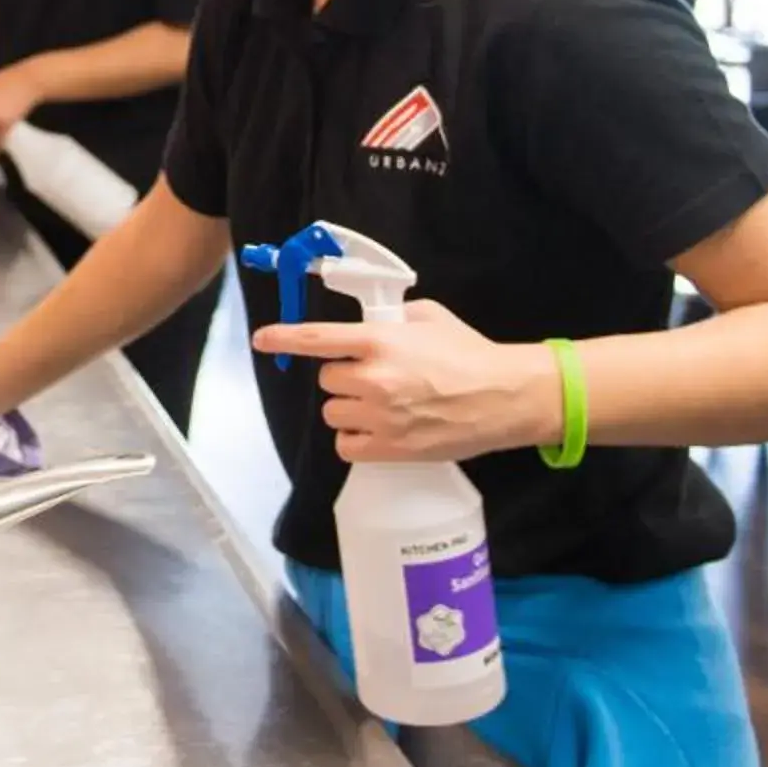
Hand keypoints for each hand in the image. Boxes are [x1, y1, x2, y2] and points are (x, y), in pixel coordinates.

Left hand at [250, 305, 561, 463]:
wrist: (505, 397)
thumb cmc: (470, 354)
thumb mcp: (429, 318)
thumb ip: (390, 318)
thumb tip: (368, 322)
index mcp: (380, 342)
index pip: (318, 339)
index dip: (283, 338)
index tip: (262, 339)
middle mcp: (374, 379)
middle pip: (328, 380)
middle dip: (346, 377)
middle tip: (379, 377)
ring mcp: (380, 416)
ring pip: (334, 413)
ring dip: (351, 409)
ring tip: (384, 405)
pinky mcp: (390, 448)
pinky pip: (346, 445)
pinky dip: (357, 439)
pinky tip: (380, 429)